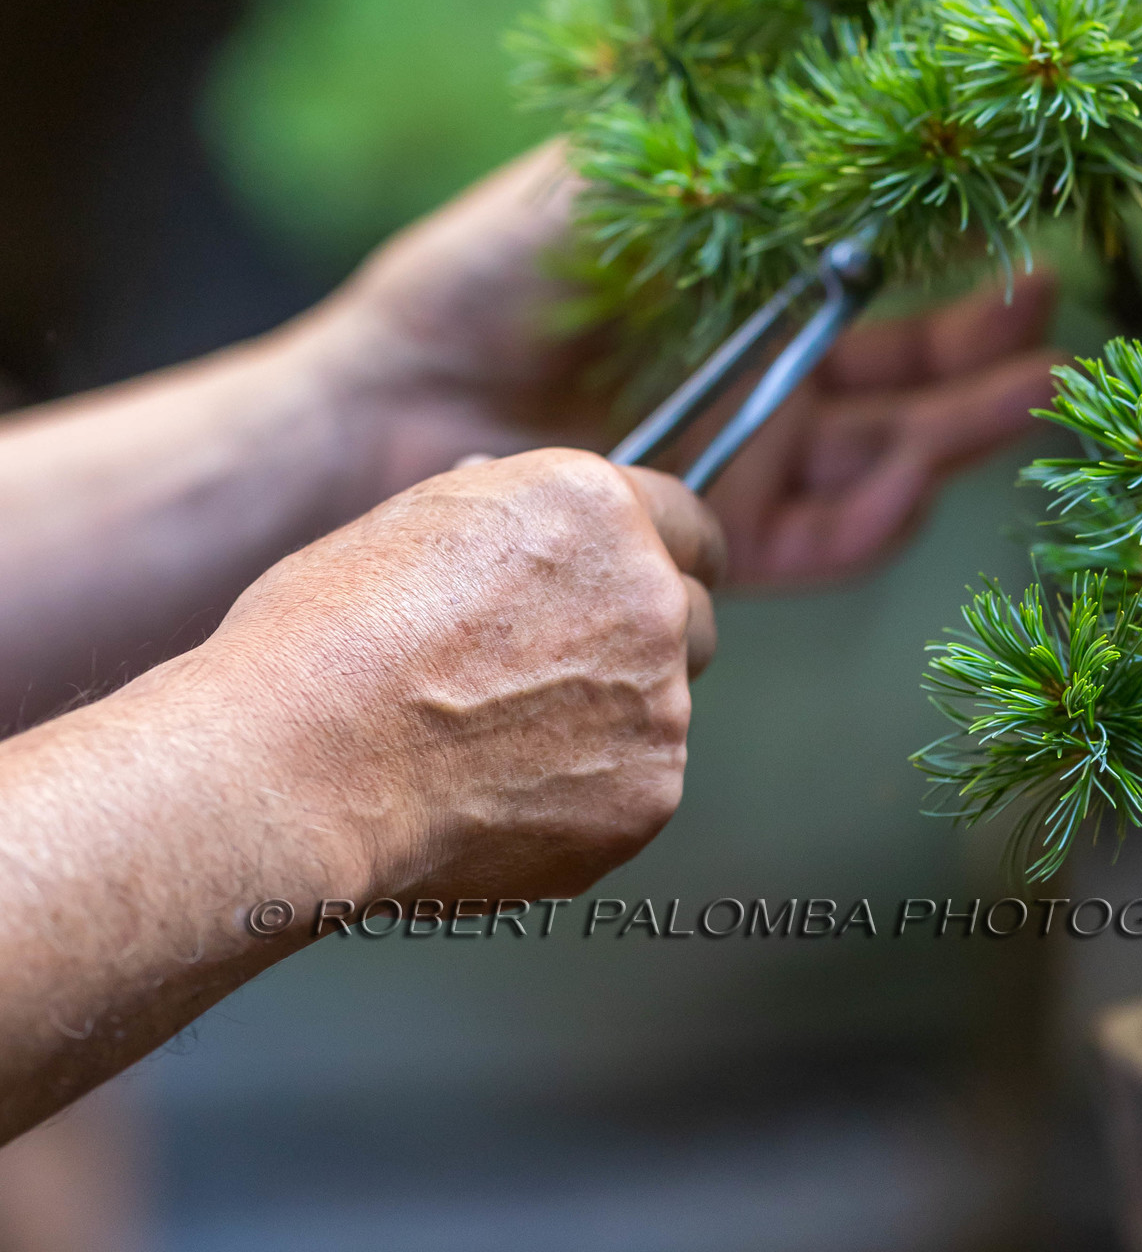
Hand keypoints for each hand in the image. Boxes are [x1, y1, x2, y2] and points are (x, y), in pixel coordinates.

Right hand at [201, 447, 723, 905]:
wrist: (292, 772)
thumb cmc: (321, 643)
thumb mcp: (416, 524)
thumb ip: (509, 521)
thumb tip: (533, 527)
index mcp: (596, 505)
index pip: (685, 519)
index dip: (657, 553)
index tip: (638, 584)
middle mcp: (648, 593)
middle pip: (689, 614)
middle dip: (640, 640)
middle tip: (552, 678)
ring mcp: (658, 703)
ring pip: (661, 708)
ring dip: (609, 721)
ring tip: (491, 747)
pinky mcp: (646, 798)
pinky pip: (634, 789)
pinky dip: (584, 798)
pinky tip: (494, 798)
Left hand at [316, 142, 1057, 590]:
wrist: (383, 401)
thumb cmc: (487, 273)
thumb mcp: (606, 180)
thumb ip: (717, 150)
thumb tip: (839, 71)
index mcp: (743, 286)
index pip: (878, 282)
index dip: (957, 265)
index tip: (1029, 233)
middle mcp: (761, 372)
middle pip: (904, 371)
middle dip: (988, 352)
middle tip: (1064, 330)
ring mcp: (745, 457)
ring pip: (885, 452)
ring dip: (963, 429)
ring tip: (1038, 395)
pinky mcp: (717, 536)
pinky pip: (822, 539)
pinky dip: (878, 518)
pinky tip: (918, 480)